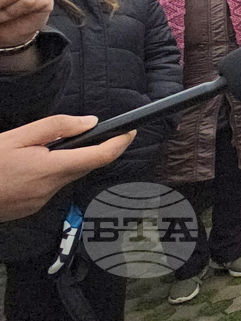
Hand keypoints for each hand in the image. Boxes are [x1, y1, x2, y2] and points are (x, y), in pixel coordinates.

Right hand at [0, 115, 134, 221]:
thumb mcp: (18, 136)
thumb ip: (56, 127)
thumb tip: (90, 122)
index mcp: (50, 169)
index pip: (99, 157)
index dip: (119, 143)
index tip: (131, 131)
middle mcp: (50, 190)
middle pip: (83, 166)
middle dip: (88, 149)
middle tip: (79, 133)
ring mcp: (40, 202)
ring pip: (66, 176)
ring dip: (62, 162)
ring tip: (34, 152)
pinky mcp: (31, 209)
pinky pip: (50, 187)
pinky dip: (47, 174)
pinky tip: (26, 168)